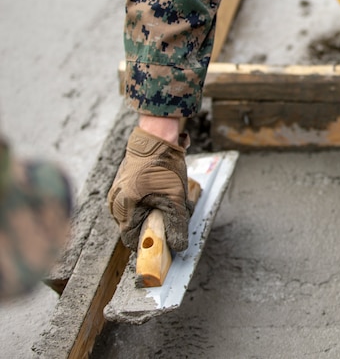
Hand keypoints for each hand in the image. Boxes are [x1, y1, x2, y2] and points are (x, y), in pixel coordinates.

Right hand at [107, 126, 192, 251]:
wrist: (157, 138)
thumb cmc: (164, 166)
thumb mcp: (174, 199)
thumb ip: (176, 225)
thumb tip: (178, 247)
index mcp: (123, 208)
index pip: (131, 239)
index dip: (149, 243)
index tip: (165, 242)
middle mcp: (116, 202)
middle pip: (135, 227)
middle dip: (155, 225)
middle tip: (172, 216)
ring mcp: (118, 192)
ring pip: (137, 214)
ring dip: (154, 213)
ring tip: (170, 200)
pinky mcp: (124, 185)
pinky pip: (137, 202)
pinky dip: (150, 202)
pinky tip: (164, 192)